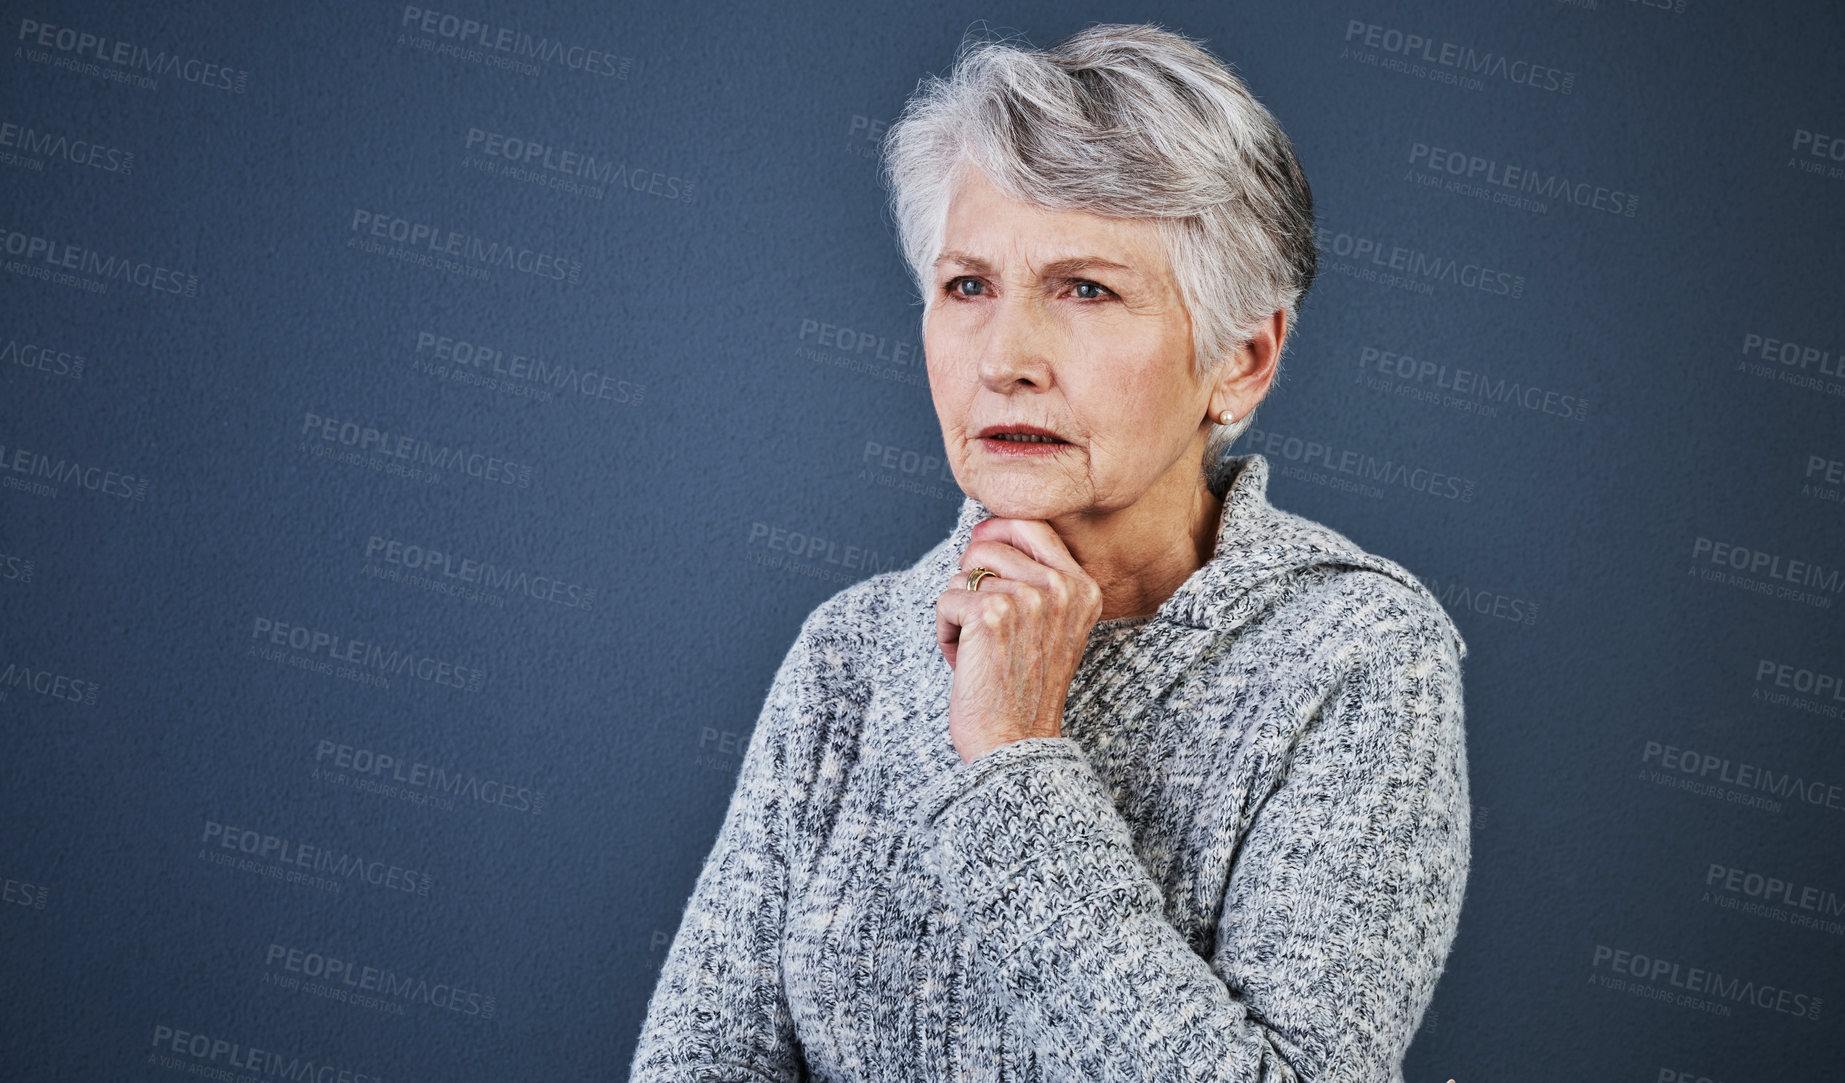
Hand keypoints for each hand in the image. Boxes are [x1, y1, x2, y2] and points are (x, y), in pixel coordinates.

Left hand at [935, 518, 1103, 762]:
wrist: (1017, 744)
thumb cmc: (1026, 691)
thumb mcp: (1053, 628)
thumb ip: (1037, 581)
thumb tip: (986, 533)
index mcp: (1082, 588)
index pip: (1033, 525)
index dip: (996, 530)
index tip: (979, 549)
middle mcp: (1061, 588)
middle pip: (989, 546)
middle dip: (971, 580)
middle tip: (981, 625)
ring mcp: (1027, 598)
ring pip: (963, 576)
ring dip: (958, 613)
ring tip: (978, 651)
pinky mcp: (990, 614)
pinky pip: (946, 600)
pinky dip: (945, 632)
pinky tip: (965, 662)